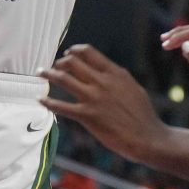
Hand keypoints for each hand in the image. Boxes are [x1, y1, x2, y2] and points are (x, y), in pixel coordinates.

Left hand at [41, 44, 166, 162]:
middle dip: (59, 63)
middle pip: (72, 63)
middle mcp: (102, 81)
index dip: (74, 51)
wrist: (148, 137)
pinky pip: (62, 106)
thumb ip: (117, 79)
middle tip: (53, 67)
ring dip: (48, 74)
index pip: (88, 52)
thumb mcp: (133, 88)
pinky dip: (48, 102)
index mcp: (115, 73)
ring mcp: (94, 98)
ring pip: (63, 79)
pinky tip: (41, 100)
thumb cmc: (143, 115)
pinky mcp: (87, 116)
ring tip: (40, 74)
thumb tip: (107, 73)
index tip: (67, 54)